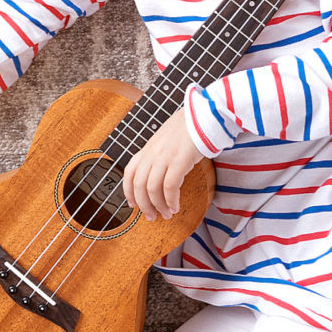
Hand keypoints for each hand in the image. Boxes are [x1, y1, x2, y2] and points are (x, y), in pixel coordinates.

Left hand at [122, 107, 204, 221]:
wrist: (203, 114)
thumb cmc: (189, 128)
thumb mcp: (167, 140)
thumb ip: (160, 154)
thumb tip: (160, 173)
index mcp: (148, 148)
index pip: (129, 172)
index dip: (128, 190)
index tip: (132, 205)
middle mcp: (152, 153)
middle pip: (138, 184)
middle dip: (143, 205)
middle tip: (151, 217)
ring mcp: (164, 156)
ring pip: (152, 188)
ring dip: (158, 206)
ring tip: (166, 215)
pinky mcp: (179, 160)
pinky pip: (170, 186)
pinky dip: (171, 200)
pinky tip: (176, 207)